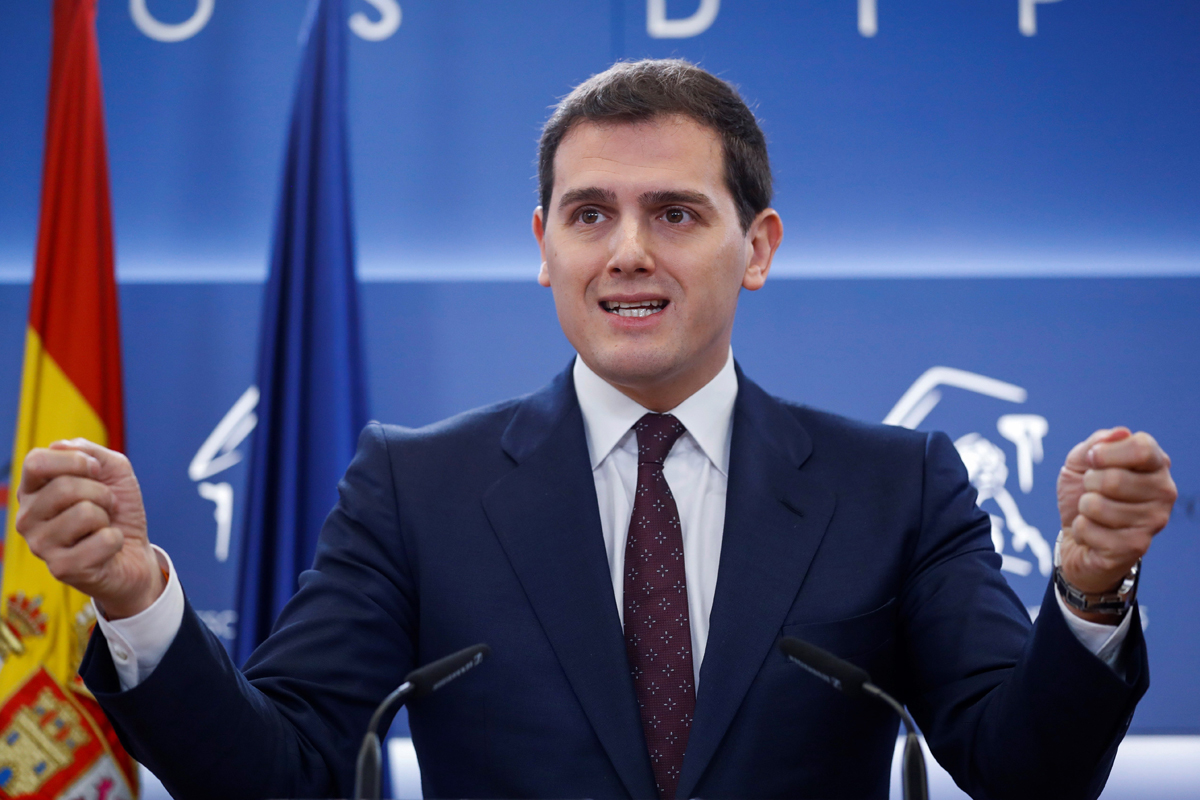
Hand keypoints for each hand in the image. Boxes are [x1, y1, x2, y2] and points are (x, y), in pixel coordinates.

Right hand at [15, 438, 163, 619]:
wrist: (134, 553)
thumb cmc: (118, 510)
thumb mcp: (112, 470)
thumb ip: (89, 452)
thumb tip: (61, 446)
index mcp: (34, 490)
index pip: (36, 461)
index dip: (76, 460)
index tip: (96, 471)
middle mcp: (28, 518)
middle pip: (65, 487)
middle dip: (101, 492)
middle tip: (106, 506)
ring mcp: (40, 545)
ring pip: (84, 513)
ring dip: (107, 517)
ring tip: (103, 527)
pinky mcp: (62, 568)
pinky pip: (103, 540)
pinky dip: (116, 540)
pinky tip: (106, 549)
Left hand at [1057, 427, 1176, 612]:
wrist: (1079, 537)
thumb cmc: (1084, 494)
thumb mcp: (1081, 462)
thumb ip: (1097, 443)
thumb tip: (1120, 433)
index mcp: (1155, 465)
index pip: (1142, 448)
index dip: (1105, 453)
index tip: (1092, 460)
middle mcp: (1164, 491)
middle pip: (1114, 479)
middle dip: (1088, 484)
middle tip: (1091, 491)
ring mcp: (1154, 521)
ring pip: (1097, 506)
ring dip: (1083, 508)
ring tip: (1093, 513)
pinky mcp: (1137, 547)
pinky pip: (1089, 530)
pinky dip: (1081, 530)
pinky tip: (1093, 535)